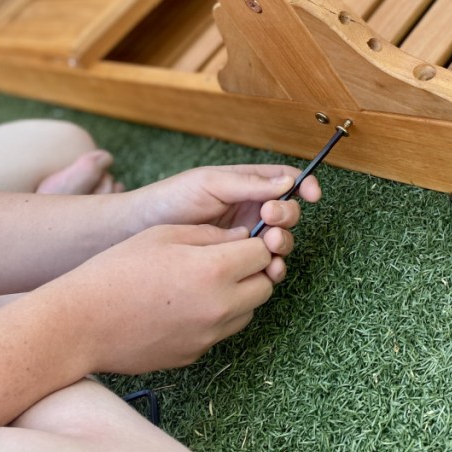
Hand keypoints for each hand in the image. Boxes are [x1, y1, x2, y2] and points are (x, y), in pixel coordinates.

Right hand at [45, 223, 274, 372]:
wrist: (81, 324)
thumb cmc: (117, 270)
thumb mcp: (164, 235)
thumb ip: (210, 235)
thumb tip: (241, 237)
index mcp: (214, 270)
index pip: (263, 253)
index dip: (254, 242)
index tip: (238, 240)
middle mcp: (219, 306)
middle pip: (265, 285)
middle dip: (253, 270)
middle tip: (227, 261)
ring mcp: (209, 336)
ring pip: (249, 311)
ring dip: (239, 295)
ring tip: (205, 283)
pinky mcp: (196, 354)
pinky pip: (222, 332)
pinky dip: (215, 318)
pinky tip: (185, 306)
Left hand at [132, 165, 321, 282]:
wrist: (139, 233)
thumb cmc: (171, 199)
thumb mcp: (209, 184)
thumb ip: (249, 184)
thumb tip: (288, 182)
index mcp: (247, 184)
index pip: (285, 180)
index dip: (304, 185)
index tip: (311, 194)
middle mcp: (251, 210)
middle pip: (288, 213)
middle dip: (287, 216)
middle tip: (269, 218)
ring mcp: (245, 237)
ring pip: (280, 241)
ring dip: (283, 243)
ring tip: (271, 246)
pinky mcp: (236, 263)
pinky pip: (264, 266)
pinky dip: (272, 268)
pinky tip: (268, 270)